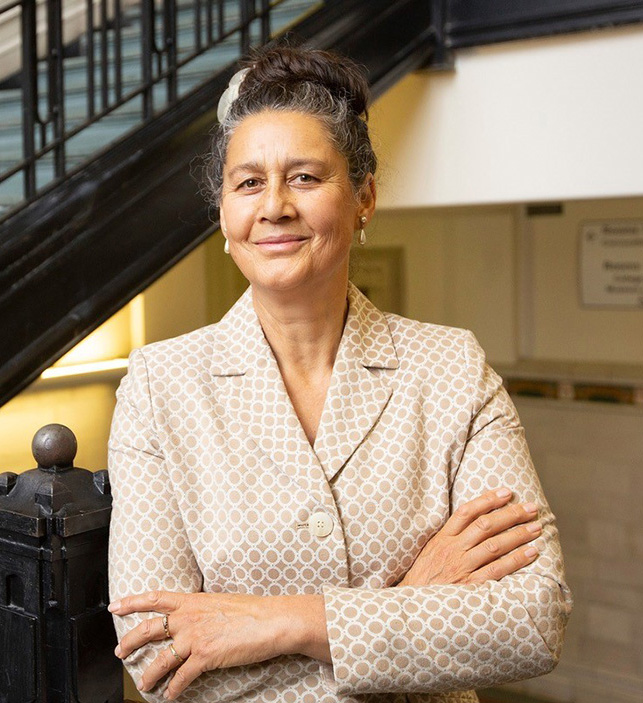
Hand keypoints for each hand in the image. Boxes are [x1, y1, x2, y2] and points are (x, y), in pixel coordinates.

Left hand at [110, 591, 328, 699]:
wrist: (271, 620)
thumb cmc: (252, 610)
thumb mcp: (220, 601)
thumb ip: (201, 609)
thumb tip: (192, 617)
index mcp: (192, 601)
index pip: (155, 598)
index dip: (132, 601)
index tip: (115, 605)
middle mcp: (188, 617)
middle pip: (148, 629)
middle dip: (129, 642)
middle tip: (119, 652)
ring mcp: (194, 637)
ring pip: (160, 660)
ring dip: (149, 674)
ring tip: (144, 683)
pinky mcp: (204, 657)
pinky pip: (181, 678)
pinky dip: (173, 689)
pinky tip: (171, 695)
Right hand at [397, 488, 540, 586]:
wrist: (410, 606)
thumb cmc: (424, 577)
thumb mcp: (431, 550)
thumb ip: (451, 537)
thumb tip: (476, 522)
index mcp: (443, 538)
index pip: (467, 512)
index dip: (488, 499)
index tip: (507, 492)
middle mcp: (453, 549)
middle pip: (485, 525)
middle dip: (511, 514)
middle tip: (531, 507)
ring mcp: (462, 567)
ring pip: (494, 545)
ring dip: (518, 534)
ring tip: (536, 527)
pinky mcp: (470, 586)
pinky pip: (497, 570)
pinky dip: (516, 560)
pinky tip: (531, 553)